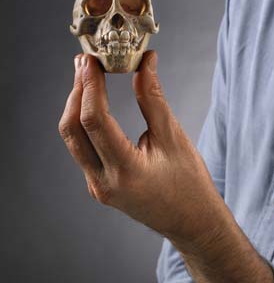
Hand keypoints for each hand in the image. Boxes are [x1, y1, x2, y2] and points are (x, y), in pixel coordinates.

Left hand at [58, 51, 224, 245]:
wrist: (192, 222)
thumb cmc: (189, 182)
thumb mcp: (174, 136)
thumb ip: (153, 98)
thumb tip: (146, 61)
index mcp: (125, 171)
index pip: (95, 121)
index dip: (91, 86)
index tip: (94, 60)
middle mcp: (103, 182)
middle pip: (72, 130)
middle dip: (77, 91)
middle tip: (86, 62)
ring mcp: (97, 186)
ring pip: (73, 139)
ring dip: (76, 105)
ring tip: (87, 75)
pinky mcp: (99, 184)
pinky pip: (82, 148)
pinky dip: (83, 120)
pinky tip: (93, 101)